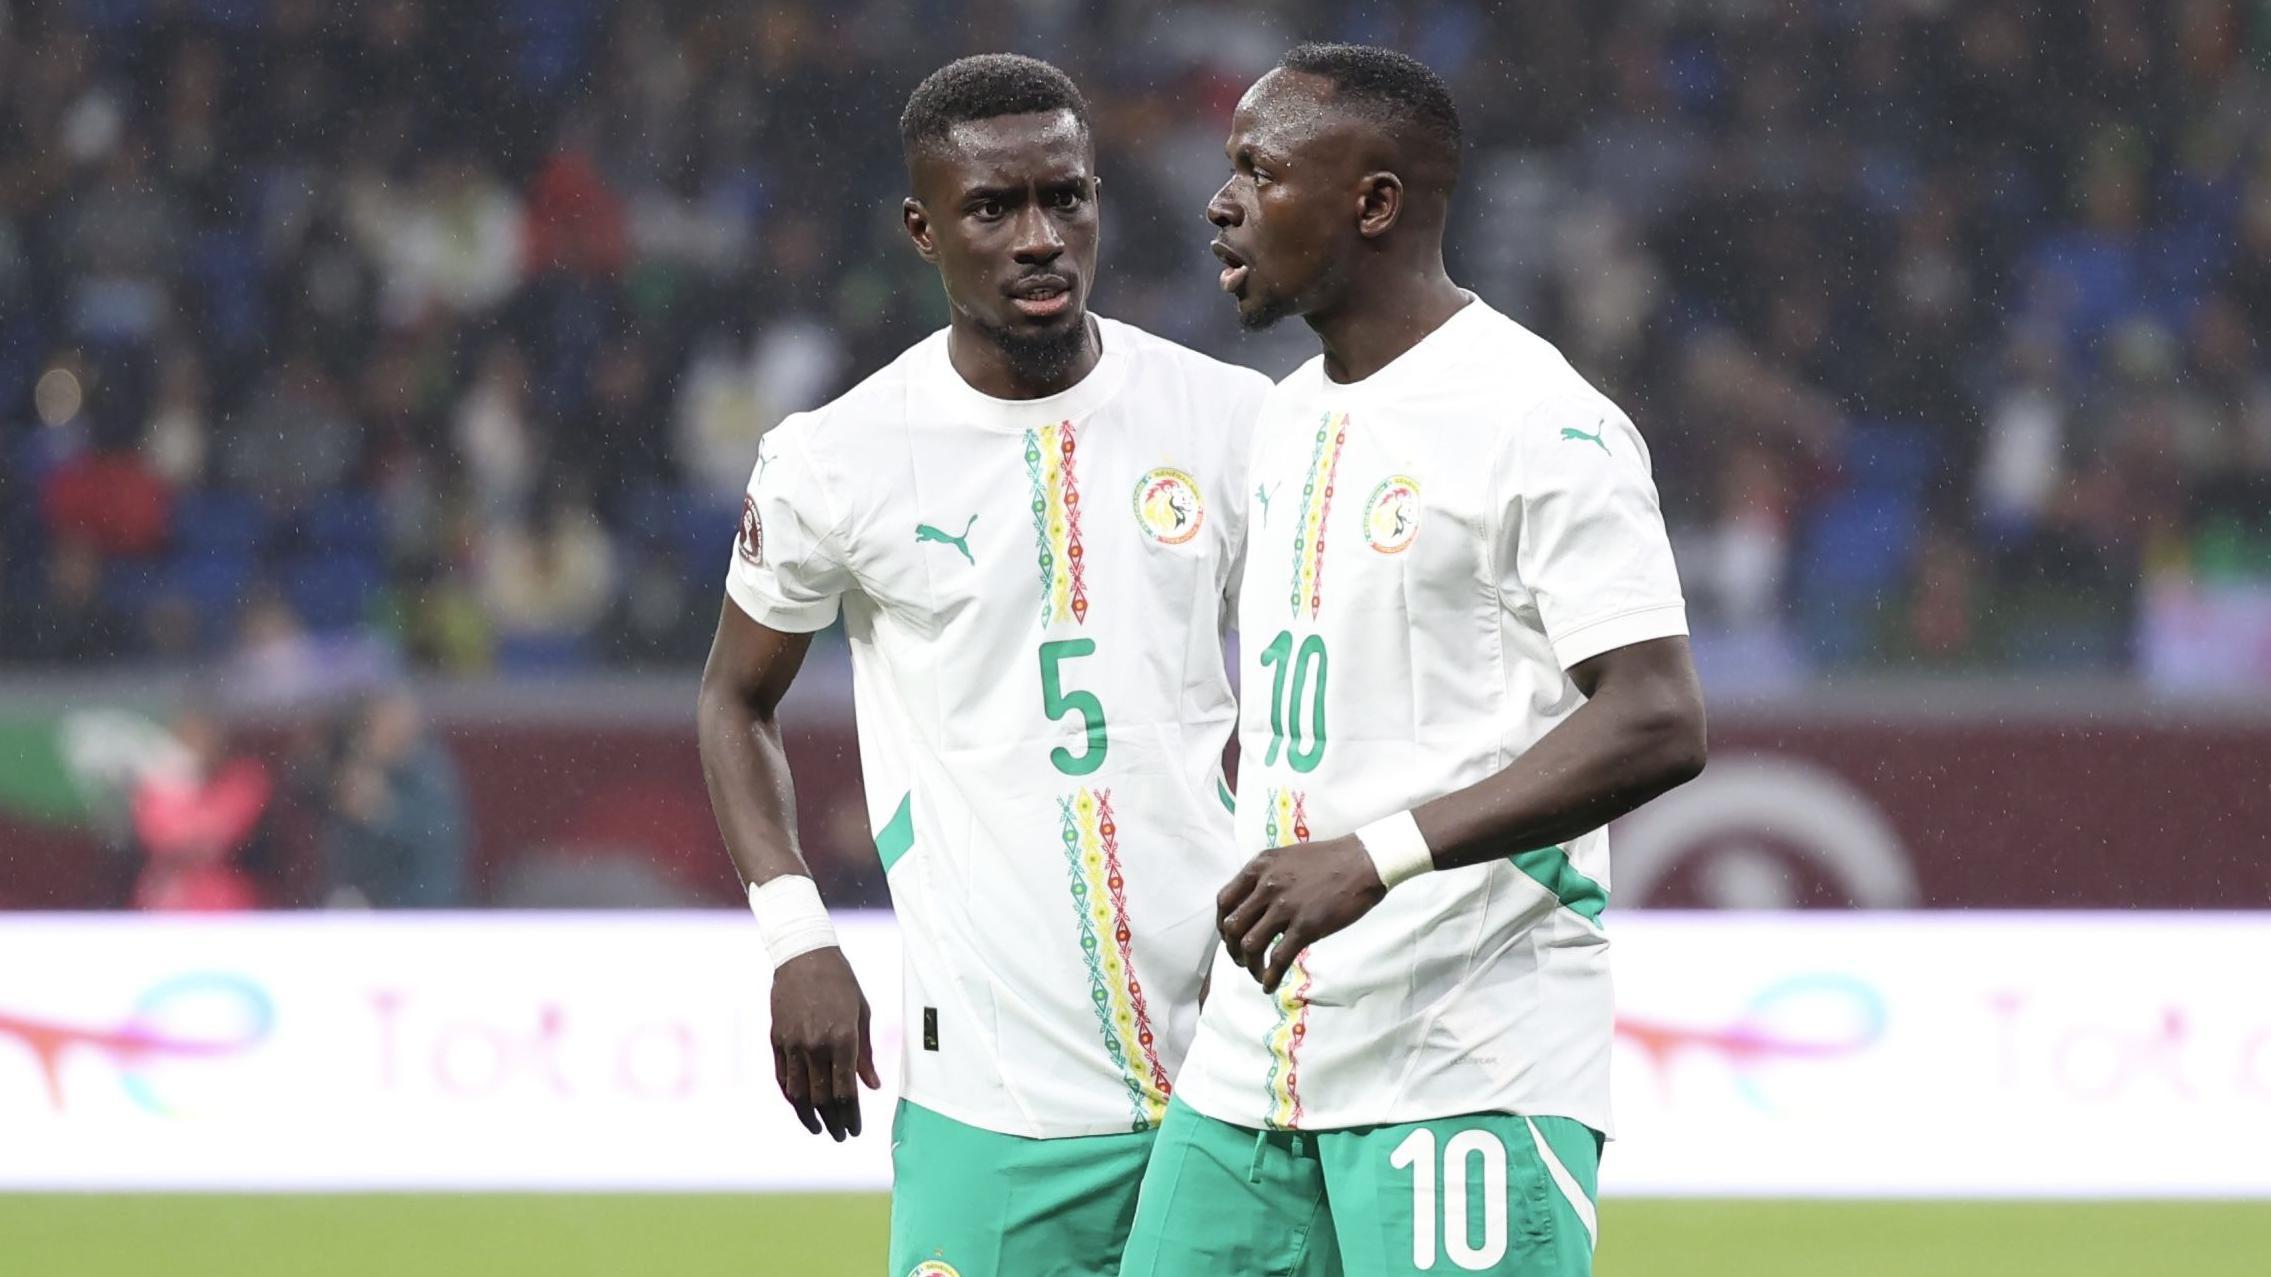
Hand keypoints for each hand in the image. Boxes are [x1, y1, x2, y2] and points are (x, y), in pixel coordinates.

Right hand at [769, 947, 881, 1140]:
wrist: (804, 956)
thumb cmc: (841, 983)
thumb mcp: (862, 1014)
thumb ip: (864, 1054)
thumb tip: (872, 1087)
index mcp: (843, 1039)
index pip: (845, 1092)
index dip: (850, 1116)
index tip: (855, 1131)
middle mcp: (816, 1045)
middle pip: (821, 1098)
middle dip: (832, 1122)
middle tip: (840, 1136)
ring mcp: (793, 1044)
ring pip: (798, 1094)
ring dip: (808, 1117)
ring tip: (819, 1129)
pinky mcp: (776, 1040)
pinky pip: (782, 1077)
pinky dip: (791, 1096)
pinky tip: (800, 1106)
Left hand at [1216, 836, 1386, 992]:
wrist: (1363, 861)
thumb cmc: (1329, 860)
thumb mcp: (1286, 858)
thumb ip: (1266, 878)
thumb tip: (1253, 905)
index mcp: (1259, 867)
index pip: (1225, 901)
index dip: (1223, 924)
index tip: (1229, 937)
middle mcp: (1266, 886)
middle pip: (1233, 927)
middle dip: (1232, 949)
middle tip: (1241, 960)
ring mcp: (1285, 907)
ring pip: (1250, 945)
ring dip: (1250, 965)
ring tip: (1257, 973)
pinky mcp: (1306, 926)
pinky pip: (1279, 958)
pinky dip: (1270, 976)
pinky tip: (1270, 985)